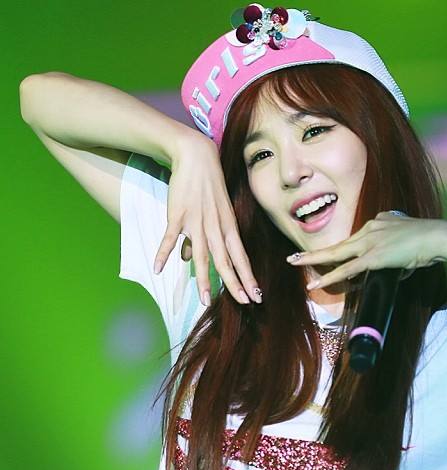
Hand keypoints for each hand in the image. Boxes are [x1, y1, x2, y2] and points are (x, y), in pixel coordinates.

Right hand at [152, 130, 260, 305]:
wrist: (196, 157)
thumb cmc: (207, 187)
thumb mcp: (215, 213)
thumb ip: (202, 239)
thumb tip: (188, 260)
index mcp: (228, 228)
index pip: (241, 258)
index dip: (248, 278)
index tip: (256, 297)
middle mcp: (216, 228)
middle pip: (226, 262)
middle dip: (235, 285)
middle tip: (244, 303)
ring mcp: (197, 222)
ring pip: (202, 256)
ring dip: (204, 280)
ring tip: (205, 300)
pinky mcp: (178, 214)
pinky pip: (170, 238)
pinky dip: (163, 253)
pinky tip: (158, 269)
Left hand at [286, 212, 446, 289]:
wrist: (437, 237)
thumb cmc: (428, 241)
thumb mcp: (408, 238)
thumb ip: (396, 250)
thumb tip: (395, 264)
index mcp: (378, 222)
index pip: (354, 240)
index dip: (341, 251)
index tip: (328, 257)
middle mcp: (370, 229)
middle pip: (337, 244)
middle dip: (314, 252)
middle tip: (294, 257)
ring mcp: (370, 242)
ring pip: (336, 254)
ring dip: (313, 260)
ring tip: (294, 264)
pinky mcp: (373, 256)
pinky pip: (347, 269)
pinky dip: (331, 276)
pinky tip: (317, 282)